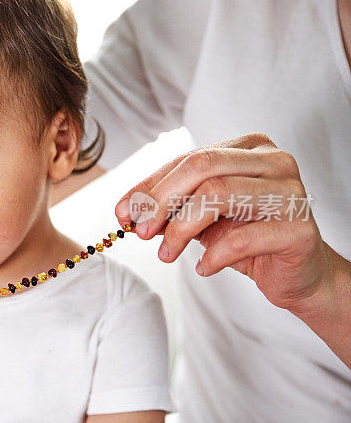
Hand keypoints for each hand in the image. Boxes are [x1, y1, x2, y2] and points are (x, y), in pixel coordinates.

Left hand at [114, 132, 335, 313]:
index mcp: (250, 148)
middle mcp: (275, 160)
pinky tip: (204, 268)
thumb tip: (127, 210)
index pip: (188, 159)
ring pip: (218, 195)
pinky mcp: (299, 229)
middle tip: (142, 232)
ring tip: (167, 253)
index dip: (149, 185)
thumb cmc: (246, 237)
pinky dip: (213, 256)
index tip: (122, 212)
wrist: (297, 274)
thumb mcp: (201, 216)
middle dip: (161, 200)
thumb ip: (170, 205)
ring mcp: (292, 192)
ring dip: (180, 228)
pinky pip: (242, 239)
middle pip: (202, 167)